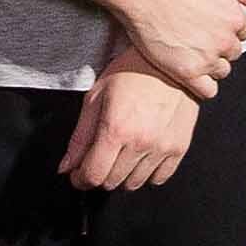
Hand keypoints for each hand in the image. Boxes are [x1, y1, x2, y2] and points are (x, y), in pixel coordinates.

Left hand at [60, 49, 205, 191]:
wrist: (170, 61)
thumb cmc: (132, 71)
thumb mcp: (96, 97)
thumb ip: (80, 136)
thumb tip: (66, 167)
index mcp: (116, 129)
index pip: (93, 175)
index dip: (80, 179)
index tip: (78, 174)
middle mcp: (140, 142)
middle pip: (112, 182)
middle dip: (99, 175)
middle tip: (98, 159)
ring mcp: (162, 147)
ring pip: (134, 183)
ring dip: (122, 175)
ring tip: (120, 155)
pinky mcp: (179, 147)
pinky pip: (159, 178)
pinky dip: (147, 174)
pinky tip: (141, 157)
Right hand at [101, 0, 245, 96]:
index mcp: (235, 17)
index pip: (242, 32)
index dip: (225, 27)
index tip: (207, 23)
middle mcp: (225, 39)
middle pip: (232, 52)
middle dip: (219, 46)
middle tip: (196, 37)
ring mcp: (207, 57)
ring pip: (222, 71)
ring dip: (211, 65)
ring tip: (189, 53)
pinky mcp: (187, 72)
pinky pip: (207, 91)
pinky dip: (202, 86)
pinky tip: (190, 75)